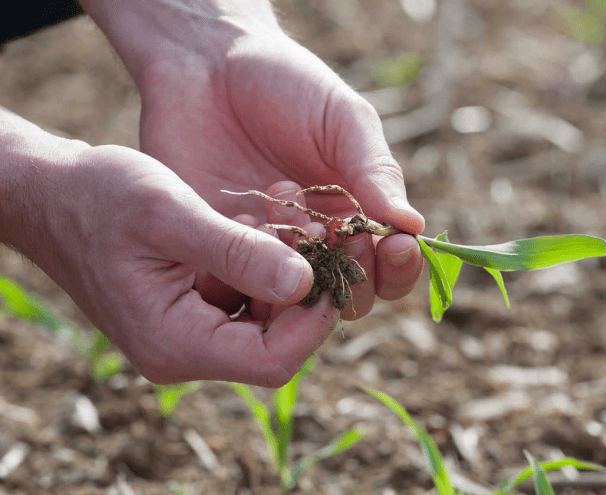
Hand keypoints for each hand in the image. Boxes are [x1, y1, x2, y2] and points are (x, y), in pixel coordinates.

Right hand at [7, 137, 337, 385]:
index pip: (273, 360)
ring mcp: (186, 332)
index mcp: (175, 341)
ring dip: (285, 274)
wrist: (53, 194)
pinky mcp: (189, 310)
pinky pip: (244, 299)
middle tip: (321, 236)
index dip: (314, 319)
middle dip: (305, 292)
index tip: (334, 263)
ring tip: (288, 222)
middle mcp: (183, 349)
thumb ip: (236, 253)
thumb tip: (303, 285)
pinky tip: (257, 227)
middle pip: (275, 344)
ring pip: (264, 319)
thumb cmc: (98, 198)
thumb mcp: (169, 216)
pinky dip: (261, 266)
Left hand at [136, 27, 425, 319]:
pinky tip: (245, 216)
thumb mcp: (342, 118)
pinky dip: (249, 261)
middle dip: (352, 273)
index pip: (389, 263)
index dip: (399, 265)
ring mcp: (266, 248)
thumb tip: (414, 224)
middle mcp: (314, 240)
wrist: (206, 64)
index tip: (397, 245)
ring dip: (299, 267)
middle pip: (347, 292)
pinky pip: (239, 280)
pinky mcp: (220, 247)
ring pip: (294, 296)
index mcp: (356, 212)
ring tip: (285, 205)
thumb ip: (375, 170)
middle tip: (337, 232)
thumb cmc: (285, 83)